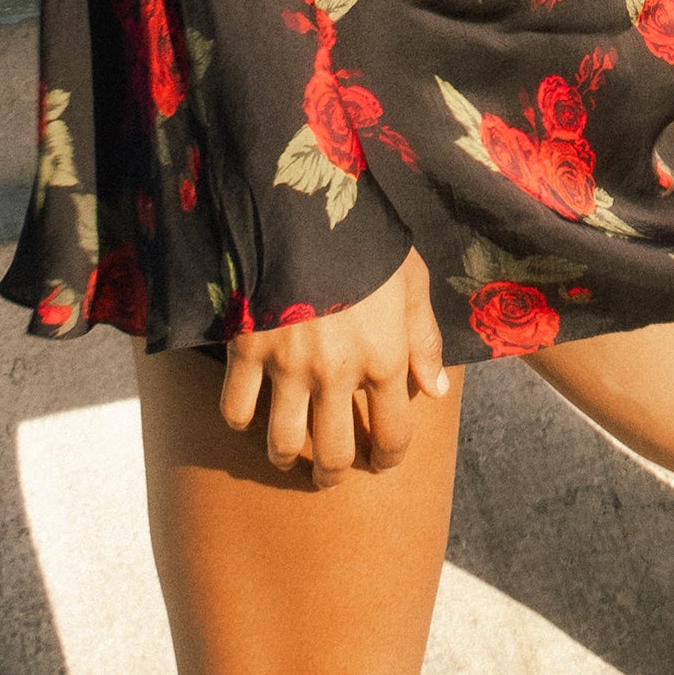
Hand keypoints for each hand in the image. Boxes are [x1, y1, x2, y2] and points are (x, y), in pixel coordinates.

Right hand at [218, 248, 447, 482]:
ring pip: (284, 444)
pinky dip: (241, 419)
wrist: (304, 202)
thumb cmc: (366, 238)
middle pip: (334, 456)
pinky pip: (236, 410)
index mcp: (385, 356)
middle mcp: (338, 373)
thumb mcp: (411, 279)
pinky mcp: (247, 349)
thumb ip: (424, 338)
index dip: (389, 457)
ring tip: (290, 452)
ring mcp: (288, 365)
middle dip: (334, 473)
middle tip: (331, 471)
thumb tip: (437, 390)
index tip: (382, 460)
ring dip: (288, 457)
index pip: (393, 435)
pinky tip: (252, 409)